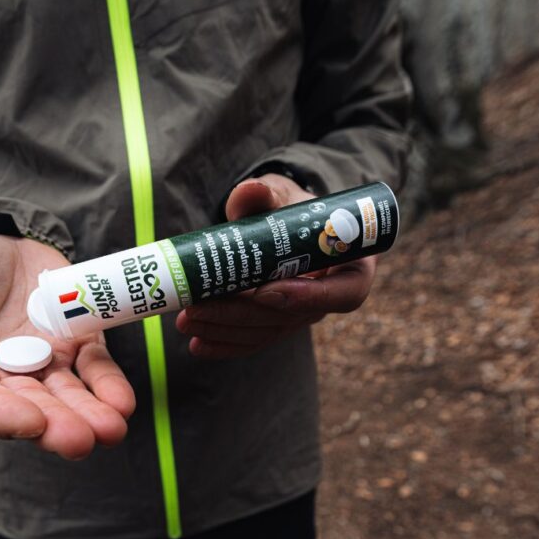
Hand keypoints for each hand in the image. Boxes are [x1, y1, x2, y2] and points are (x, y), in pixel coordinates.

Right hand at [0, 232, 134, 458]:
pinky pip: (96, 370)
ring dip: (90, 415)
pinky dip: (110, 387)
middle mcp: (7, 380)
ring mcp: (46, 365)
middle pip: (32, 410)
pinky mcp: (78, 346)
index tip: (31, 422)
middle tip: (79, 440)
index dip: (3, 416)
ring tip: (110, 429)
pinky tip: (123, 404)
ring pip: (68, 397)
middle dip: (56, 426)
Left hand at [175, 173, 376, 358]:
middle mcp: (329, 296)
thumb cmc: (290, 207)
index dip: (307, 298)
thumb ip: (265, 193)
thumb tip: (249, 192)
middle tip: (198, 308)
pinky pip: (253, 341)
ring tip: (187, 321)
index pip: (345, 293)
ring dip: (224, 331)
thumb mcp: (282, 193)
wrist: (282, 222)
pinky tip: (196, 346)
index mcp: (351, 263)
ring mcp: (301, 315)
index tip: (265, 291)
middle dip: (240, 315)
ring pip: (266, 332)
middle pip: (290, 318)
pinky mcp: (276, 325)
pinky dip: (224, 344)